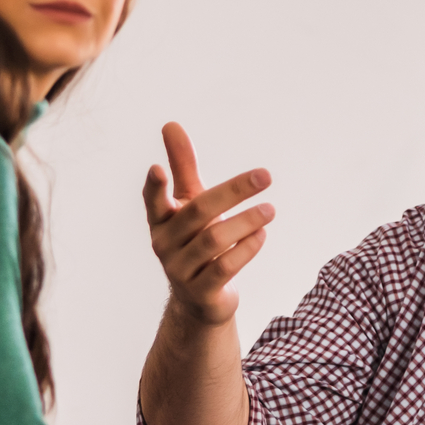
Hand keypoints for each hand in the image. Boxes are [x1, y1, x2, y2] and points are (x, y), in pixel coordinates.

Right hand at [142, 123, 274, 327]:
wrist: (199, 299)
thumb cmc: (194, 239)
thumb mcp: (189, 203)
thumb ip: (183, 166)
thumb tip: (170, 125)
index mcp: (160, 221)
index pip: (154, 201)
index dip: (155, 186)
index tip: (157, 168)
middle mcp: (165, 245)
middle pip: (198, 212)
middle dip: (233, 191)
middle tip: (265, 175)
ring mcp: (181, 270)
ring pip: (213, 241)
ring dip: (246, 221)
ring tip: (271, 209)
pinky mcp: (201, 292)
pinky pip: (224, 267)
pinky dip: (245, 249)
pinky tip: (261, 234)